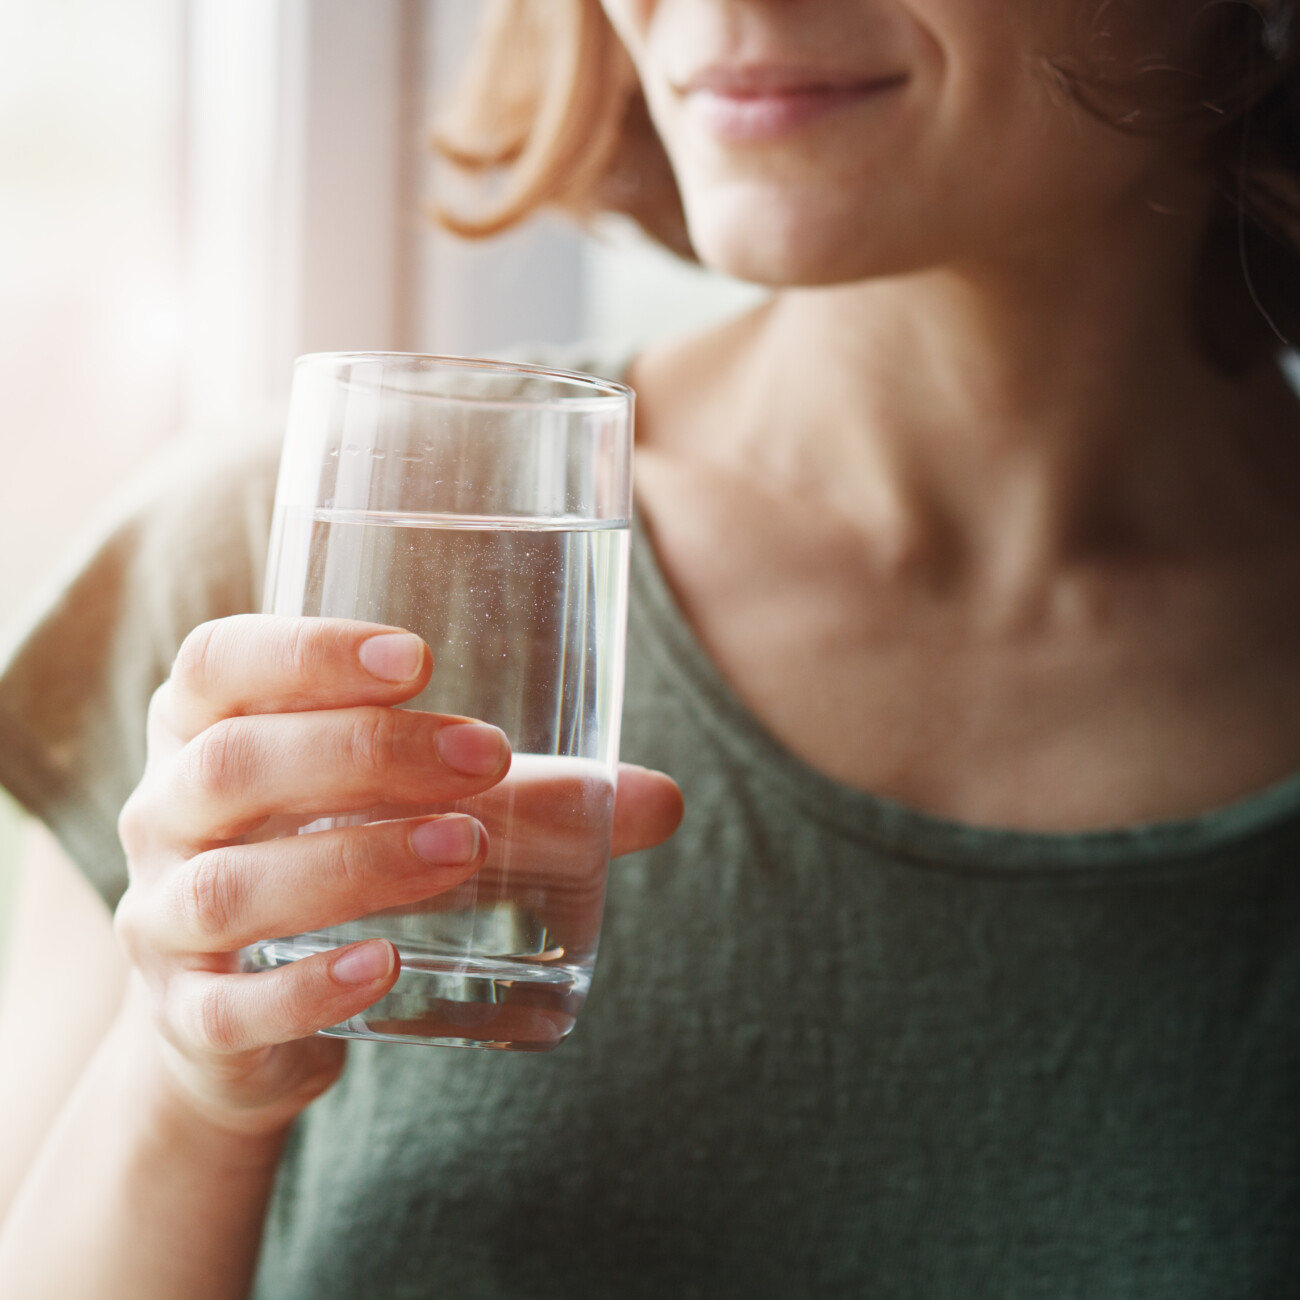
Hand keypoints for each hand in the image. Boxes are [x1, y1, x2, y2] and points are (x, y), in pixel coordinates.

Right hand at [113, 616, 682, 1137]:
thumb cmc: (337, 861)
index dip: (305, 651)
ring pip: (230, 885)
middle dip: (361, 753)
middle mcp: (165, 814)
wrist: (244, 1017)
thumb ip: (529, 798)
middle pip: (231, 764)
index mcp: (206, 731)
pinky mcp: (191, 1018)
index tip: (418, 658)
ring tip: (462, 849)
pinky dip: (307, 988)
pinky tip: (384, 968)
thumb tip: (662, 800)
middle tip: (481, 756)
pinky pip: (228, 1006)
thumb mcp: (410, 808)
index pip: (219, 663)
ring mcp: (165, 921)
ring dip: (351, 862)